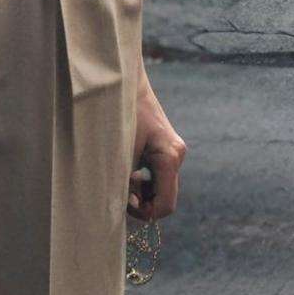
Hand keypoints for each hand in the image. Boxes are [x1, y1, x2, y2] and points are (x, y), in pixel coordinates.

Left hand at [128, 69, 186, 221]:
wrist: (124, 80)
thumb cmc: (120, 112)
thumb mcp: (119, 149)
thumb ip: (122, 180)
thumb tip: (117, 206)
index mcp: (169, 157)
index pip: (165, 205)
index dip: (145, 214)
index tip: (125, 204)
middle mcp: (176, 155)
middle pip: (164, 197)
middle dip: (142, 202)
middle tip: (120, 192)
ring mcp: (173, 150)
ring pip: (160, 187)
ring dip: (141, 190)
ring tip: (121, 177)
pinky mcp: (165, 146)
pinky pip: (157, 174)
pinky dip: (142, 179)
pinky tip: (126, 168)